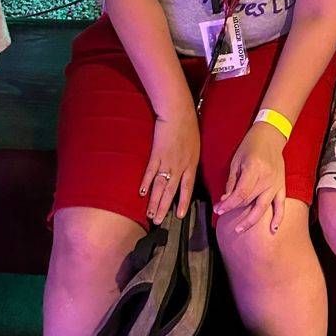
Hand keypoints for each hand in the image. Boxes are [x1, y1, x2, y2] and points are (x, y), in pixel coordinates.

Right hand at [140, 104, 200, 224]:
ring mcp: (167, 161)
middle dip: (164, 208)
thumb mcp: (195, 146)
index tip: (179, 215)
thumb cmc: (188, 127)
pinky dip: (145, 183)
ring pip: (160, 186)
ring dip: (154, 201)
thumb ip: (190, 160)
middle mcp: (180, 166)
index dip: (182, 202)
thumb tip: (186, 171)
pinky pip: (150, 172)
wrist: (178, 113)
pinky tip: (141, 193)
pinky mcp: (156, 154)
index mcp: (191, 164)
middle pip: (171, 191)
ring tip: (149, 214)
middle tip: (158, 222)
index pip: (187, 188)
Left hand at [213, 123, 286, 233]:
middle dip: (234, 211)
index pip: (241, 193)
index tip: (218, 210)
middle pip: (250, 201)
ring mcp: (276, 183)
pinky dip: (278, 217)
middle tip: (223, 217)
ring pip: (263, 207)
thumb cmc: (251, 146)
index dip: (228, 204)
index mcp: (255, 169)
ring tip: (239, 229)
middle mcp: (267, 178)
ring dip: (251, 220)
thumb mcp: (237, 161)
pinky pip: (281, 204)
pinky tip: (273, 229)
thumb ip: (232, 182)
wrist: (271, 136)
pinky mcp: (282, 186)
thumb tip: (226, 201)